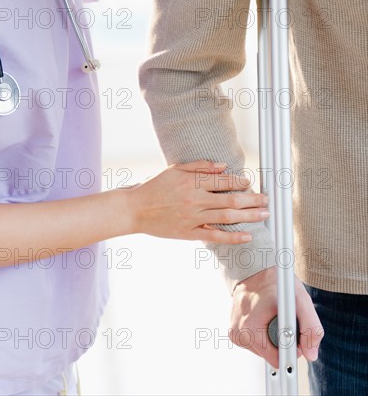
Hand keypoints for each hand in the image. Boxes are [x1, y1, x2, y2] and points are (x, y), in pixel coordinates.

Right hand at [128, 160, 268, 242]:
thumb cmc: (155, 187)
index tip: (250, 183)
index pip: (224, 181)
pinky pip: (215, 235)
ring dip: (249, 216)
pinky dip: (233, 237)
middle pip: (231, 200)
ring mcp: (194, 218)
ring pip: (227, 217)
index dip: (240, 182)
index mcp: (193, 183)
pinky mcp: (189, 233)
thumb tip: (224, 167)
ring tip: (264, 214)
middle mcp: (196, 200)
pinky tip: (247, 236)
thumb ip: (200, 166)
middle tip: (267, 200)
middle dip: (253, 200)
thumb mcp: (175, 170)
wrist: (135, 209)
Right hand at [229, 266, 323, 367]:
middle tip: (283, 319)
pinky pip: (256, 342)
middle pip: (271, 355)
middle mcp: (238, 334)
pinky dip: (264, 333)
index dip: (291, 350)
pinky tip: (265, 317)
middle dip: (282, 341)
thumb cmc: (274, 281)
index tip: (295, 339)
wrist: (254, 268)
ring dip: (273, 337)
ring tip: (272, 315)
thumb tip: (311, 353)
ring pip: (264, 350)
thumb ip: (311, 328)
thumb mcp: (299, 300)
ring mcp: (234, 334)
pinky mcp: (234, 332)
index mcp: (250, 329)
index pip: (277, 359)